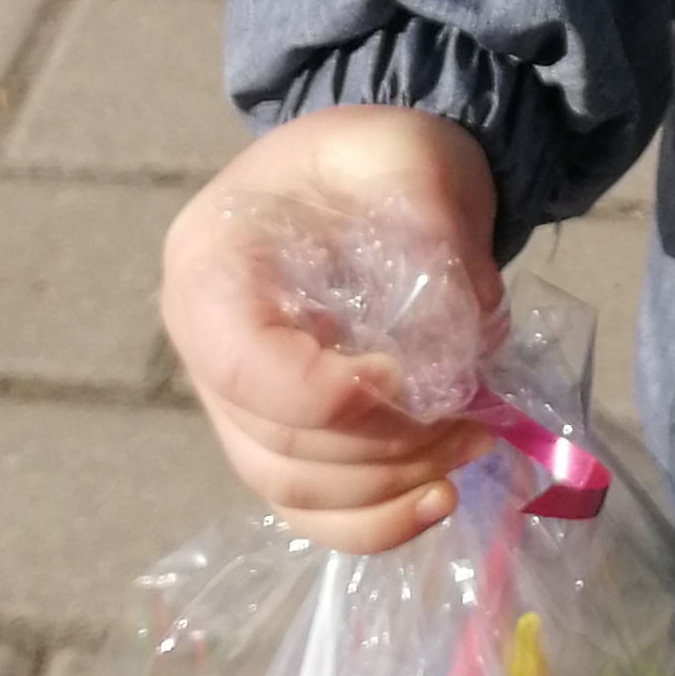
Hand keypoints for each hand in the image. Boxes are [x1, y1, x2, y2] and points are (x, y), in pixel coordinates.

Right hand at [159, 108, 504, 552]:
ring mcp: (234, 398)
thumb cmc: (375, 155)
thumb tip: (467, 339)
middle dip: (385, 445)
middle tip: (474, 416)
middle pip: (274, 442)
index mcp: (209, 265)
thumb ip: (434, 229)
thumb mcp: (408, 155)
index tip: (419, 378)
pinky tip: (439, 497)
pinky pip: (310, 508)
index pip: (244, 366)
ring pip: (291, 488)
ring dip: (389, 487)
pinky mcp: (279, 434)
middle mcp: (201, 342)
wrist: (372, 176)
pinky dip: (373, 520)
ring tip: (472, 443)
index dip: (333, 396)